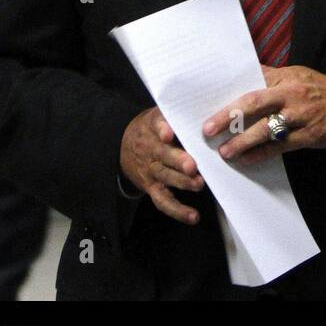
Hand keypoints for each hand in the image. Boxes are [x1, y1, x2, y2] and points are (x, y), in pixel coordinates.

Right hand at [119, 106, 204, 224]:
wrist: (121, 144)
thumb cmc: (152, 127)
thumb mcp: (157, 114)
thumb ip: (175, 114)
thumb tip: (204, 109)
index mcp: (153, 128)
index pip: (157, 126)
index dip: (163, 129)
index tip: (169, 133)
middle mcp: (150, 150)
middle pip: (162, 155)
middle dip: (178, 161)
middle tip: (192, 165)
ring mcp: (151, 170)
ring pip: (165, 177)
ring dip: (182, 182)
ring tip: (198, 185)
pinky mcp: (152, 187)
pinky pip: (163, 201)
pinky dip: (178, 210)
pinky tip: (193, 216)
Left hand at [204, 65, 325, 164]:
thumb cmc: (323, 90)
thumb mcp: (299, 76)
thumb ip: (272, 78)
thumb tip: (241, 79)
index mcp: (287, 77)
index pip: (252, 81)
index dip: (228, 91)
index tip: (207, 101)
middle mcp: (293, 93)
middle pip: (254, 102)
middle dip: (228, 116)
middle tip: (207, 129)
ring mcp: (302, 115)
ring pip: (266, 128)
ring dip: (242, 141)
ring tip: (225, 151)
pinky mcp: (310, 135)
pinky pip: (280, 146)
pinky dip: (261, 154)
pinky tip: (247, 160)